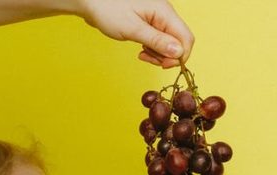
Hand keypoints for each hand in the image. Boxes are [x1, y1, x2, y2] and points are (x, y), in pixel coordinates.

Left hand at [75, 0, 193, 67]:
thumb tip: (178, 52)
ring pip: (169, 44)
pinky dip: (153, 49)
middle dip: (168, 56)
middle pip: (179, 42)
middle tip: (149, 60)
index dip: (180, 56)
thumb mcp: (133, 29)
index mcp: (164, 12)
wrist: (90, 1)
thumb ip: (157, 41)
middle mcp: (164, 14)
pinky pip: (159, 41)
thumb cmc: (107, 10)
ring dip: (159, 55)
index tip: (164, 65)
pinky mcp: (149, 23)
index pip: (186, 38)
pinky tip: (141, 50)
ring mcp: (157, 19)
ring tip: (142, 55)